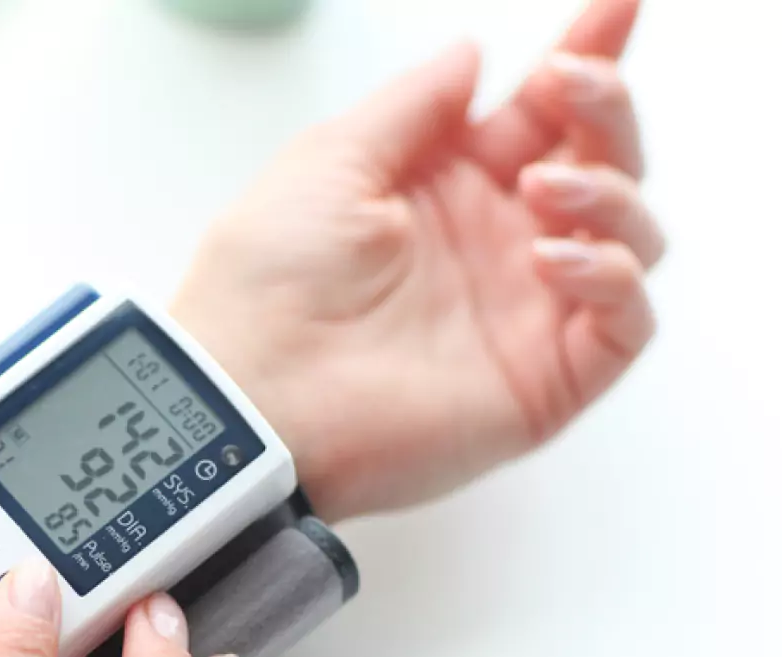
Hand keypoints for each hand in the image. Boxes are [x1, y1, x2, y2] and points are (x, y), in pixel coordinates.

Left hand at [172, 0, 661, 521]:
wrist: (248, 396)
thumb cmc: (264, 283)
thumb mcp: (332, 163)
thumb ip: (413, 107)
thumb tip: (471, 55)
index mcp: (446, 190)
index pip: (541, 115)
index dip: (585, 58)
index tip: (617, 3)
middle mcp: (495, 247)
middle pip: (601, 164)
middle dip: (606, 110)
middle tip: (573, 84)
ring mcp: (524, 314)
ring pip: (628, 236)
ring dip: (609, 193)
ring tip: (540, 188)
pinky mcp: (543, 381)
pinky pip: (623, 323)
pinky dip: (610, 278)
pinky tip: (554, 256)